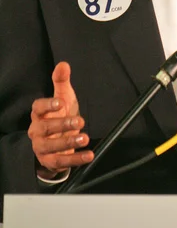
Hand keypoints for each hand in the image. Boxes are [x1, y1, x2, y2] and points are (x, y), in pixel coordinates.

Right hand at [28, 62, 93, 177]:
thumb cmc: (60, 115)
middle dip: (62, 125)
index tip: (61, 102)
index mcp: (39, 114)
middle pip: (44, 128)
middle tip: (80, 122)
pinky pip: (61, 162)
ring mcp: (42, 147)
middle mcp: (37, 131)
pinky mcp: (50, 161)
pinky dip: (75, 160)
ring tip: (85, 138)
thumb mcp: (63, 97)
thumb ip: (61, 81)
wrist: (58, 142)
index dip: (48, 105)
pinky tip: (89, 155)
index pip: (38, 108)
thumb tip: (63, 64)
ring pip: (51, 147)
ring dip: (68, 144)